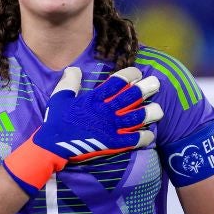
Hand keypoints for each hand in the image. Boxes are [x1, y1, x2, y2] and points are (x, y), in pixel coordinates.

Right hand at [4, 66, 162, 194]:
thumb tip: (75, 68)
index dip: (130, 75)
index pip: (118, 82)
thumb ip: (69, 83)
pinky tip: (150, 134)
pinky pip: (134, 140)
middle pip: (132, 97)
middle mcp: (107, 110)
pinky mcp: (113, 143)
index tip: (137, 73)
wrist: (53, 145)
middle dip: (146, 88)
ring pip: (138, 117)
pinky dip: (144, 137)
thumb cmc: (56, 121)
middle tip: (156, 84)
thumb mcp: (59, 98)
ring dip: (151, 113)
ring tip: (159, 109)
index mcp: (95, 98)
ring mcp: (112, 127)